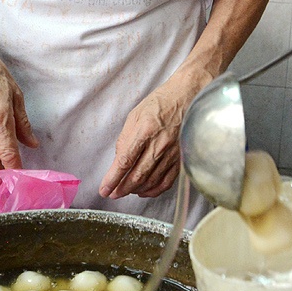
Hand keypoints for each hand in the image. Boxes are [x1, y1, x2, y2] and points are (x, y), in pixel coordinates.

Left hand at [99, 75, 195, 199]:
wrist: (187, 97)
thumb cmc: (161, 103)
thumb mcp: (135, 116)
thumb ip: (125, 139)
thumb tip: (119, 161)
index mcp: (145, 131)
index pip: (125, 161)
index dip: (113, 179)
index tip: (104, 188)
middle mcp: (160, 144)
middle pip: (138, 176)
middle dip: (122, 189)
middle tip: (113, 193)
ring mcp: (172, 153)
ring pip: (151, 181)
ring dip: (136, 190)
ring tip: (126, 191)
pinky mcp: (181, 159)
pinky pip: (167, 181)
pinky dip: (154, 190)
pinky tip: (145, 190)